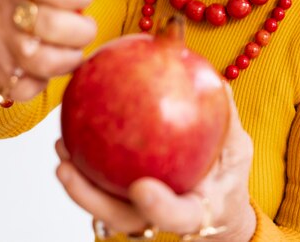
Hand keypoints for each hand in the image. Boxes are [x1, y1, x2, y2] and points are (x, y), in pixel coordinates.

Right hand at [0, 0, 96, 100]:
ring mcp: (0, 40)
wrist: (6, 21)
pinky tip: (52, 67)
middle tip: (87, 28)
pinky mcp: (0, 71)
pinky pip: (26, 88)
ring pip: (40, 60)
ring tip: (75, 50)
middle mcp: (7, 6)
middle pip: (48, 23)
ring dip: (69, 58)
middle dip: (81, 30)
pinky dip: (44, 82)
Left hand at [56, 84, 255, 240]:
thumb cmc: (228, 177)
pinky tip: (72, 135)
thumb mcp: (238, 149)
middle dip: (92, 199)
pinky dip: (86, 165)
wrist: (220, 204)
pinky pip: (105, 185)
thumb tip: (215, 81)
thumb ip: (227, 119)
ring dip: (79, 184)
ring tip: (60, 149)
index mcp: (198, 209)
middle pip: (125, 218)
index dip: (160, 207)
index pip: (180, 215)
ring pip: (106, 207)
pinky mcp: (128, 200)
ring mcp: (143, 212)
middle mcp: (164, 216)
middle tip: (67, 169)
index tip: (141, 187)